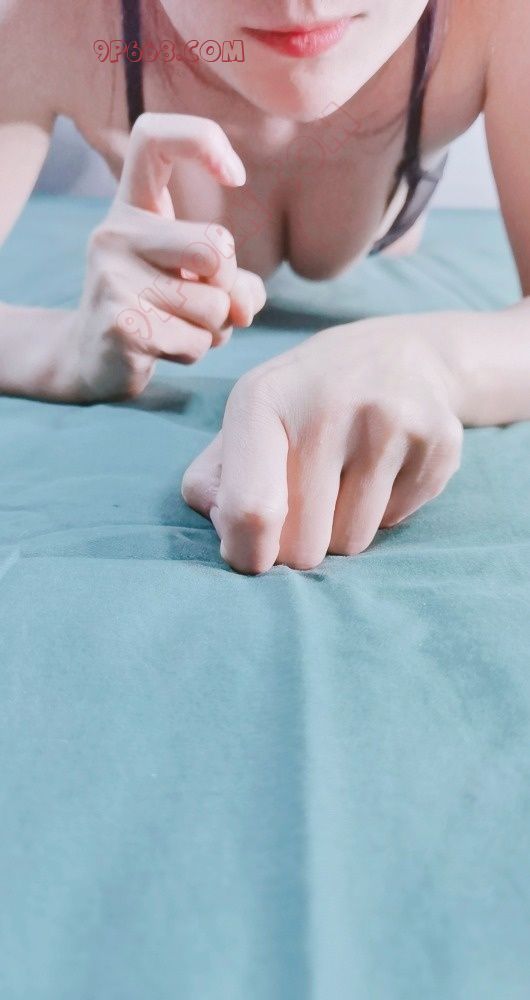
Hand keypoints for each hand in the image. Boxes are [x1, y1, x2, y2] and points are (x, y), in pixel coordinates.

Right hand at [70, 113, 265, 400]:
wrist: (92, 360)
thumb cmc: (157, 309)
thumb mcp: (201, 283)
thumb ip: (237, 283)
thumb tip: (243, 304)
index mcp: (133, 208)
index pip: (153, 137)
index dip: (202, 140)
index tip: (236, 177)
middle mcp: (115, 233)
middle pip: (216, 248)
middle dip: (228, 286)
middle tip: (201, 300)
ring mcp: (112, 279)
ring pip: (213, 306)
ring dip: (212, 329)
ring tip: (176, 326)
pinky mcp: (121, 326)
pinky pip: (195, 342)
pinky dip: (193, 352)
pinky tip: (161, 348)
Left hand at [181, 316, 463, 572]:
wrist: (398, 354)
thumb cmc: (302, 404)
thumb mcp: (245, 423)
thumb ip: (213, 482)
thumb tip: (232, 538)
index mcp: (263, 400)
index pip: (251, 511)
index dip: (248, 553)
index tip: (254, 555)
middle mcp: (328, 406)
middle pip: (304, 546)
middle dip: (299, 544)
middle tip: (306, 503)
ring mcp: (390, 421)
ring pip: (352, 543)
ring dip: (341, 529)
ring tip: (345, 479)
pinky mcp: (437, 442)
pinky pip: (395, 523)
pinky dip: (384, 512)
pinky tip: (382, 467)